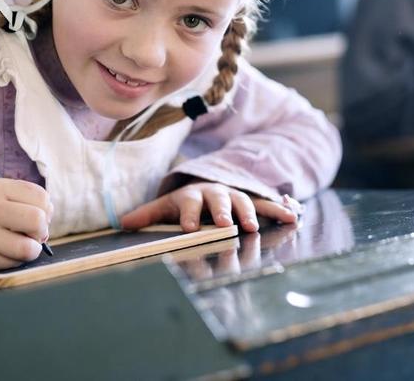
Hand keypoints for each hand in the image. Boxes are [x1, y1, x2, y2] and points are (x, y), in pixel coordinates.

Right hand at [0, 178, 52, 271]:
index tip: (35, 216)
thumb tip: (48, 218)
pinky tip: (4, 252)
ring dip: (32, 249)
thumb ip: (30, 199)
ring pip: (28, 248)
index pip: (41, 197)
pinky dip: (15, 260)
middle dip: (42, 231)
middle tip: (32, 234)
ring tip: (22, 245)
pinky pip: (13, 263)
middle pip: (37, 221)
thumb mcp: (3, 194)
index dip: (46, 210)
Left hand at [119, 182, 297, 233]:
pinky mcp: (251, 202)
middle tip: (225, 224)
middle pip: (218, 200)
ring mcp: (235, 196)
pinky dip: (278, 210)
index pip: (189, 204)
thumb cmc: (184, 203)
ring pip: (243, 201)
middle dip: (222, 212)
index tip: (188, 228)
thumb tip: (122, 222)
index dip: (188, 215)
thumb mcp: (164, 207)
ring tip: (252, 227)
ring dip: (248, 213)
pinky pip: (266, 205)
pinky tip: (292, 218)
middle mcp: (215, 193)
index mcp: (192, 195)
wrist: (206, 184)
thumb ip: (146, 215)